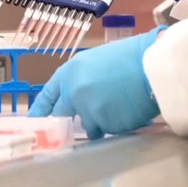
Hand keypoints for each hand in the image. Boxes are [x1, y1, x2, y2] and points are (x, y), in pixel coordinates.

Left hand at [28, 26, 165, 138]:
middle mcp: (74, 94)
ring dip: (100, 122)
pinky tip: (128, 109)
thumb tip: (79, 96)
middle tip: (75, 125)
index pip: (47, 96)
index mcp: (69, 73)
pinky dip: (116, 124)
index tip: (34, 121)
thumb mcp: (97, 60)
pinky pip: (108, 130)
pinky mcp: (107, 125)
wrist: (154, 66)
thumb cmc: (131, 56)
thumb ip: (82, 80)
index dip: (40, 110)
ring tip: (117, 106)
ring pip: (89, 127)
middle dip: (68, 123)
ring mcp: (90, 111)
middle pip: (62, 117)